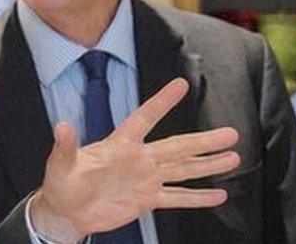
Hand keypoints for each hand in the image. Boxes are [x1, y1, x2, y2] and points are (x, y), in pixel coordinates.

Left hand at [30, 78, 239, 241]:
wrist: (66, 212)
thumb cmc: (61, 183)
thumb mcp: (60, 164)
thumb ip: (66, 145)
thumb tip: (62, 125)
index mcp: (119, 144)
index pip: (144, 118)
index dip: (161, 102)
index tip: (180, 84)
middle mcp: (138, 158)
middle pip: (177, 146)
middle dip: (204, 141)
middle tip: (232, 133)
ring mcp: (145, 179)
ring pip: (183, 169)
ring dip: (208, 165)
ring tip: (234, 157)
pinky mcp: (146, 199)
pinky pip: (177, 198)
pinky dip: (197, 198)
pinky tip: (219, 195)